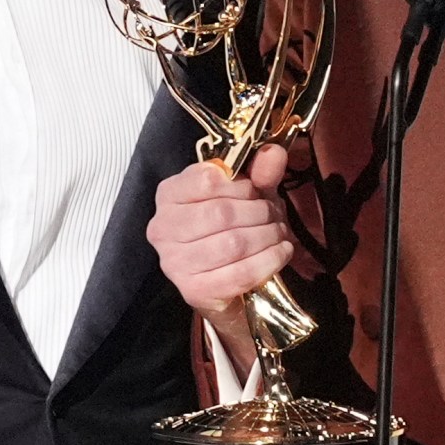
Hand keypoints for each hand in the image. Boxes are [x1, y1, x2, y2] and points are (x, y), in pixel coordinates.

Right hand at [146, 145, 293, 365]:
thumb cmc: (233, 227)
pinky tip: (281, 251)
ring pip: (233, 244)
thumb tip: (274, 153)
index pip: (206, 180)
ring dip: (268, 236)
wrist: (226, 282)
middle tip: (274, 216)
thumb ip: (260, 172)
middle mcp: (162, 228)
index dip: (241, 185)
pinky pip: (241, 273)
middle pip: (222, 213)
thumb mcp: (248, 194)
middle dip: (259, 212)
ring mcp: (174, 262)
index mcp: (169, 194)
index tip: (255, 191)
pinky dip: (270, 260)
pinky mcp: (193, 290)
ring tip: (278, 233)